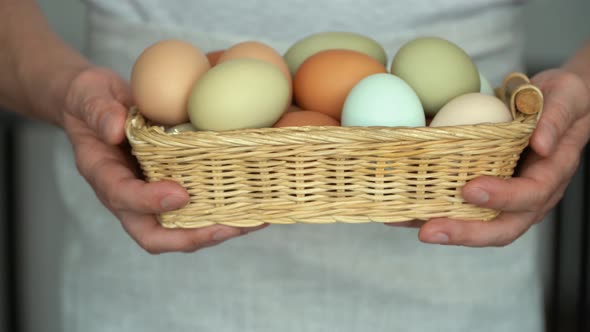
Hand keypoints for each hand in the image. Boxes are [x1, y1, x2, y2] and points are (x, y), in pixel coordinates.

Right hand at [62, 66, 264, 253]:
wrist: (98, 104)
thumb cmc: (92, 100)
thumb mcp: (89, 95)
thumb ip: (99, 110)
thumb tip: (115, 129)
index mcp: (103, 174)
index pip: (122, 197)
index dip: (150, 202)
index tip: (180, 194)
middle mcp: (127, 195)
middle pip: (155, 234)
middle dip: (193, 236)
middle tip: (230, 227)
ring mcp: (150, 195)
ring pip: (180, 230)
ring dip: (216, 230)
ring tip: (253, 221)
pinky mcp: (170, 187)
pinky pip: (194, 210)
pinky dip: (221, 212)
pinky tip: (252, 203)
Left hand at [388, 69, 589, 246]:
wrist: (553, 103)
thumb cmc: (563, 98)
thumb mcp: (566, 95)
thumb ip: (556, 117)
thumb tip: (541, 144)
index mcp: (552, 175)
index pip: (529, 195)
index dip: (501, 197)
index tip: (469, 189)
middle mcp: (529, 196)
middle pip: (501, 228)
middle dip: (464, 233)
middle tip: (428, 230)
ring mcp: (506, 199)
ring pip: (477, 226)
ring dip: (440, 227)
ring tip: (401, 221)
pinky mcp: (485, 194)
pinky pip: (460, 209)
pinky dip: (430, 211)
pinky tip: (401, 207)